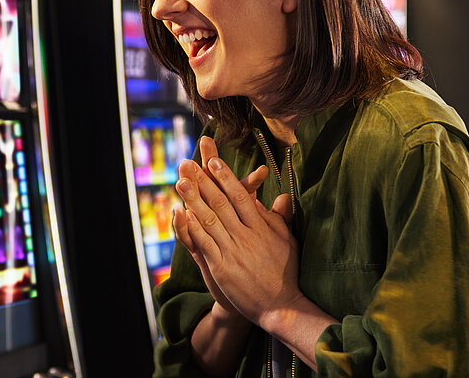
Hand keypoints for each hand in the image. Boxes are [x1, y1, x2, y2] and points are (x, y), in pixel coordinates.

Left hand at [174, 138, 303, 328]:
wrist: (282, 306)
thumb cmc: (286, 272)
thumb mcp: (287, 241)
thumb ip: (278, 218)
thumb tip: (281, 196)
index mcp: (261, 227)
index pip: (240, 196)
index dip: (225, 177)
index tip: (213, 161)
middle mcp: (246, 235)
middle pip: (220, 203)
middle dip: (203, 181)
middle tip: (188, 164)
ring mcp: (233, 251)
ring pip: (209, 220)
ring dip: (193, 199)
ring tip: (180, 182)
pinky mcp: (222, 268)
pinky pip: (204, 244)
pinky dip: (193, 228)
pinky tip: (182, 215)